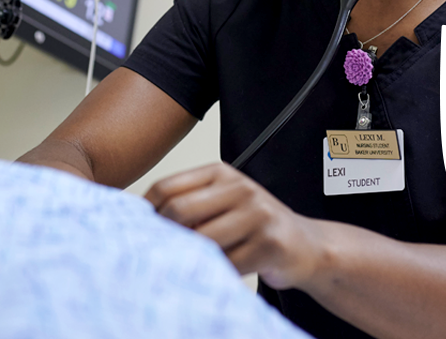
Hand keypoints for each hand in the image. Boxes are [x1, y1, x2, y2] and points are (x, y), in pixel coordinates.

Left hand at [144, 162, 324, 289]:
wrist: (306, 245)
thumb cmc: (256, 225)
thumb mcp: (223, 201)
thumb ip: (190, 202)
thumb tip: (140, 218)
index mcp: (222, 173)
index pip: (167, 187)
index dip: (146, 212)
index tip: (139, 230)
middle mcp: (240, 188)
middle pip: (179, 211)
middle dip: (165, 235)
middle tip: (162, 252)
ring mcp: (257, 214)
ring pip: (201, 240)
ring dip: (190, 256)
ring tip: (190, 263)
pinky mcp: (269, 244)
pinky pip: (226, 263)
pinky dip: (214, 272)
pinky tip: (216, 272)